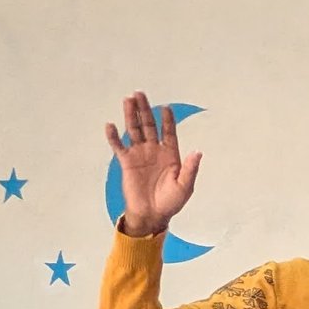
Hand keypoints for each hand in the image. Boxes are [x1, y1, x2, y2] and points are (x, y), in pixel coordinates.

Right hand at [103, 91, 201, 237]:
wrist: (152, 215)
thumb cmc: (171, 202)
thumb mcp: (185, 186)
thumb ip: (190, 169)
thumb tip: (198, 152)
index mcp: (170, 154)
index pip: (169, 132)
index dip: (167, 120)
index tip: (166, 107)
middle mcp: (154, 150)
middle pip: (148, 125)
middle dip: (145, 109)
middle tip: (140, 93)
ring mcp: (139, 154)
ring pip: (134, 130)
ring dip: (130, 115)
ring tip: (128, 99)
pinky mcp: (126, 162)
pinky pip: (119, 146)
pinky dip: (113, 136)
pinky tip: (110, 125)